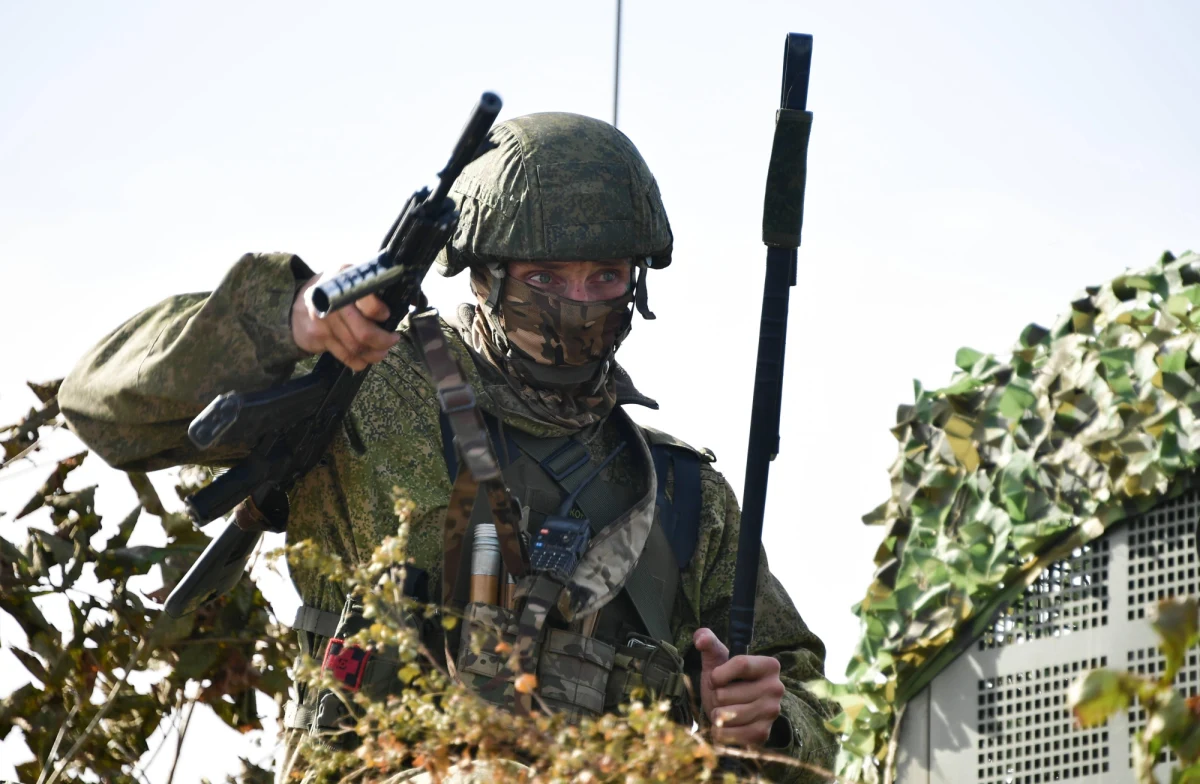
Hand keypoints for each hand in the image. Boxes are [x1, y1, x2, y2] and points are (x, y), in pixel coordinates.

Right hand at [291, 268, 399, 370]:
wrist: (296, 304)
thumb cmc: (334, 291)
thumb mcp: (350, 277)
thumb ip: (374, 285)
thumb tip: (411, 301)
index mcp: (344, 280)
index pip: (366, 299)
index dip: (380, 311)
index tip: (387, 316)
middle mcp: (332, 301)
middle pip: (364, 332)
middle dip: (384, 341)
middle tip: (392, 339)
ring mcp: (323, 321)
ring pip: (356, 347)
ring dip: (375, 353)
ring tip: (382, 350)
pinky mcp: (318, 338)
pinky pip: (345, 356)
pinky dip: (360, 362)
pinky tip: (366, 358)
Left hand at [694, 627, 784, 747]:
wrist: (733, 709)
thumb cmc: (725, 680)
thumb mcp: (717, 659)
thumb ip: (708, 642)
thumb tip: (700, 639)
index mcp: (770, 665)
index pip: (741, 664)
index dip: (719, 673)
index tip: (714, 678)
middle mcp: (776, 688)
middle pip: (728, 693)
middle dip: (716, 696)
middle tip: (723, 696)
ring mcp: (771, 712)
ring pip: (727, 714)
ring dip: (716, 713)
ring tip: (723, 709)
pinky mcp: (763, 733)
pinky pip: (732, 734)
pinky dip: (720, 732)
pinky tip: (724, 725)